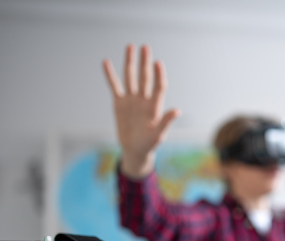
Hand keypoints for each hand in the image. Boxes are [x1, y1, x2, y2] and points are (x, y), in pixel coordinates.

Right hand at [103, 44, 180, 177]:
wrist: (135, 149)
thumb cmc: (149, 144)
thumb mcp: (158, 135)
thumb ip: (166, 122)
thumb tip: (177, 110)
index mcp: (154, 106)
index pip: (159, 87)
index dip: (159, 75)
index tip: (158, 63)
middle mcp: (144, 99)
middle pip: (145, 77)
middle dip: (145, 63)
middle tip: (145, 47)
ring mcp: (131, 99)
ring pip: (130, 77)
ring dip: (130, 62)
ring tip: (130, 46)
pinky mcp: (119, 103)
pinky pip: (114, 86)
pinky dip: (110, 75)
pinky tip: (106, 62)